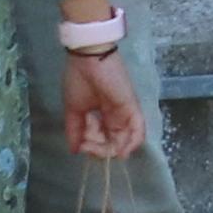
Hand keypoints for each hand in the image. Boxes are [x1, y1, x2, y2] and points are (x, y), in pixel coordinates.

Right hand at [58, 43, 147, 163]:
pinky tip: (122, 152)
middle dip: (100, 150)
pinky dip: (132, 142)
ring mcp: (124, 112)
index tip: (80, 146)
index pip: (99, 140)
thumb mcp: (73, 110)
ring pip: (125, 139)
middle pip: (112, 142)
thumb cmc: (79, 80)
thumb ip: (75, 130)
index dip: (90, 147)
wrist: (88, 60)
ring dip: (113, 149)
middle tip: (88, 148)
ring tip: (103, 152)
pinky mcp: (132, 106)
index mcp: (100, 116)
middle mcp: (114, 116)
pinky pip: (138, 128)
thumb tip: (74, 150)